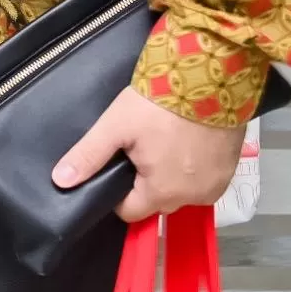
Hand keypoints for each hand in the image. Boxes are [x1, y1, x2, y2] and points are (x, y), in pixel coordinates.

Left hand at [55, 86, 245, 220]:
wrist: (212, 79)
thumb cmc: (160, 104)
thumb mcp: (116, 126)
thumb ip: (88, 155)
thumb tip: (60, 181)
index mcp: (162, 193)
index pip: (130, 212)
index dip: (117, 193)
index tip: (116, 167)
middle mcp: (193, 198)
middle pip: (156, 201)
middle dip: (144, 181)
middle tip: (141, 148)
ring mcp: (216, 186)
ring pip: (181, 191)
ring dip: (171, 176)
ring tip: (164, 143)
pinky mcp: (230, 171)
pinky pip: (203, 181)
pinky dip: (193, 168)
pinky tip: (187, 144)